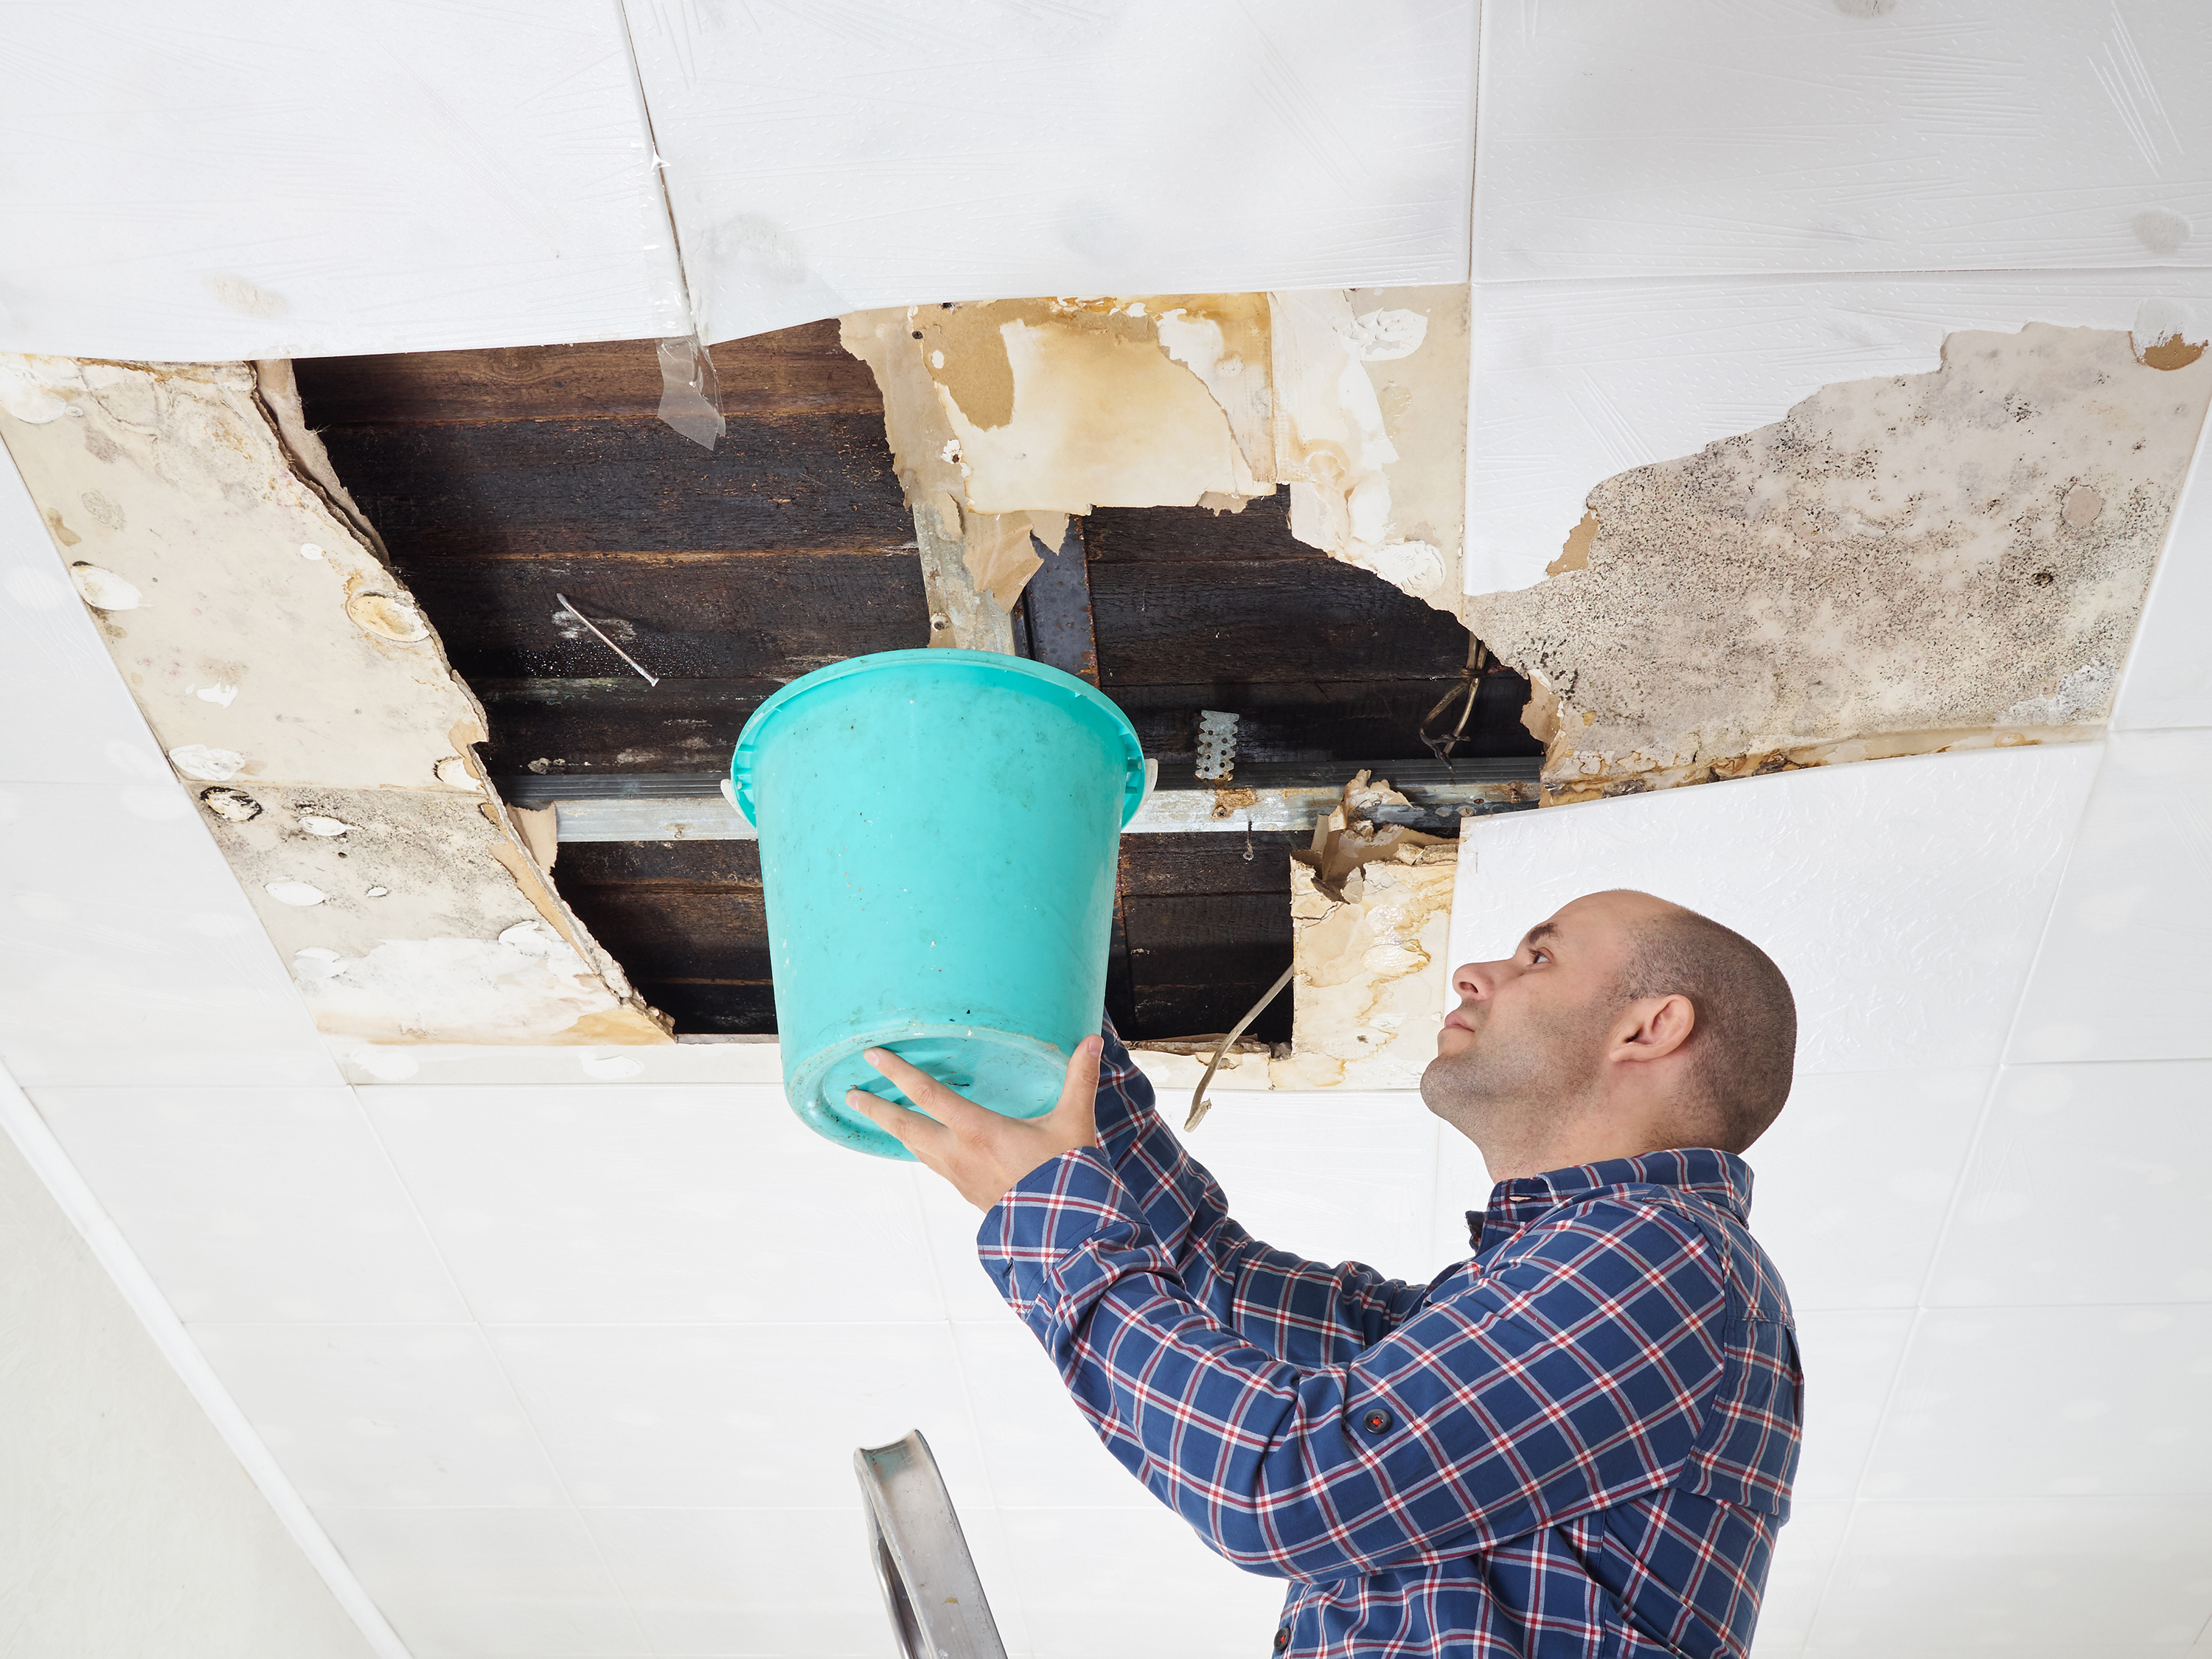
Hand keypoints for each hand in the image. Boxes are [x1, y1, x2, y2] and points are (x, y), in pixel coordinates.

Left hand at [850, 1035, 1103, 1210]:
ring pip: (916, 1148)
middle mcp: (959, 1154)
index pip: (927, 1094)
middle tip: (850, 1093)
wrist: (1064, 1233)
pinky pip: (934, 1164)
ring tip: (877, 1116)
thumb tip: (1093, 1040)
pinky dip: (919, 1148)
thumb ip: (1080, 1079)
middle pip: (905, 1127)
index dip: (898, 1072)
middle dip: (875, 1109)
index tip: (872, 1056)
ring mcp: (959, 1177)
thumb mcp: (1074, 1122)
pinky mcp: (967, 1193)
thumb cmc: (1067, 1176)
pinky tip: (923, 1145)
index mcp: (978, 1130)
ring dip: (894, 1130)